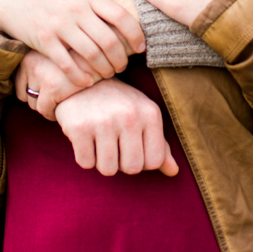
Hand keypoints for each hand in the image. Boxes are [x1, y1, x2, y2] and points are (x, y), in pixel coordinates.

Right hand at [0, 0, 144, 87]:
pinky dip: (81, 77)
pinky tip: (87, 82)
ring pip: (92, 55)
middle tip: (122, 66)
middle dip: (121, 59)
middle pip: (109, 41)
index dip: (135, 35)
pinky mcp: (44, 41)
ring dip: (104, 70)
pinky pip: (68, 65)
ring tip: (107, 74)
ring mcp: (59, 25)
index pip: (121, 17)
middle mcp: (75, 10)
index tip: (140, 48)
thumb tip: (122, 10)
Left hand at [15, 49, 92, 120]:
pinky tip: (63, 110)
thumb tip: (28, 88)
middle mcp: (30, 61)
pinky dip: (52, 114)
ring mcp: (39, 73)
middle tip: (55, 100)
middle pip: (23, 93)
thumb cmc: (79, 58)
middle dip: (39, 100)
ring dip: (45, 107)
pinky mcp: (52, 86)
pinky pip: (44, 110)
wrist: (102, 55)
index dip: (33, 90)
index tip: (48, 92)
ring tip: (60, 104)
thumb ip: (41, 65)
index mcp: (29, 52)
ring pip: (33, 103)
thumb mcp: (56, 56)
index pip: (19, 81)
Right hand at [54, 79, 178, 176]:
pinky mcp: (79, 127)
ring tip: (99, 141)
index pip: (154, 161)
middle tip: (114, 145)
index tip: (131, 147)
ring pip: (108, 169)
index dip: (141, 161)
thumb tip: (173, 172)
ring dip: (102, 162)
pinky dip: (84, 157)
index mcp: (150, 113)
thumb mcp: (143, 116)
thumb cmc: (119, 103)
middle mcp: (130, 115)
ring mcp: (103, 121)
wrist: (84, 79)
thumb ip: (160, 146)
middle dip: (122, 164)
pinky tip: (85, 138)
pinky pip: (86, 163)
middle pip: (132, 168)